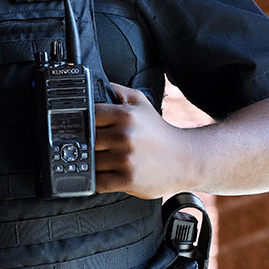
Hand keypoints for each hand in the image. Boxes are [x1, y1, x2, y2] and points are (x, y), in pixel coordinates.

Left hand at [93, 83, 197, 199]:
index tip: (82, 126)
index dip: (82, 121)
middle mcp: (125, 136)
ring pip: (90, 162)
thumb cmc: (158, 132)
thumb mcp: (140, 102)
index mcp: (125, 115)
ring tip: (102, 160)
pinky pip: (98, 182)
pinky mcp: (128, 179)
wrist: (185, 159)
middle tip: (93, 146)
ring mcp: (126, 159)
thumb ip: (116, 91)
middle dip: (86, 143)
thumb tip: (93, 85)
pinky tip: (106, 174)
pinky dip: (97, 181)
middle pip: (86, 139)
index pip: (88, 114)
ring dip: (92, 163)